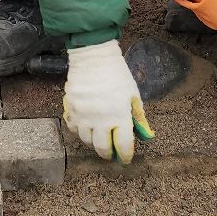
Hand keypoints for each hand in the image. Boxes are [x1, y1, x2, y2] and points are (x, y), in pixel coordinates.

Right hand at [62, 40, 153, 162]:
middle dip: (108, 153)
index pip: (123, 146)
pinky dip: (80, 131)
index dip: (125, 156)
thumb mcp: (133, 95)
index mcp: (120, 116)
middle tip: (111, 152)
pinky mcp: (71, 109)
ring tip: (100, 136)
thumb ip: (138, 117)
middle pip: (101, 148)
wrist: (93, 57)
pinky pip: (73, 128)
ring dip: (94, 141)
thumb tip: (145, 136)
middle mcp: (100, 119)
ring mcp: (83, 115)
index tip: (125, 158)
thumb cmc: (117, 75)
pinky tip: (86, 126)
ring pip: (86, 140)